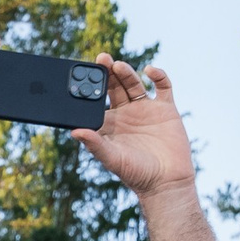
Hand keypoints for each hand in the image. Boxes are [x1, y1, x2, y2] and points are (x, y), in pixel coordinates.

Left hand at [70, 57, 195, 199]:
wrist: (166, 181)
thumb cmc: (136, 174)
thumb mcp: (112, 158)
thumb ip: (94, 144)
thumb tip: (73, 131)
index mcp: (109, 124)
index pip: (97, 100)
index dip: (91, 88)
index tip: (83, 75)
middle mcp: (126, 113)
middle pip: (114, 87)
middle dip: (107, 73)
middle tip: (101, 59)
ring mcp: (146, 109)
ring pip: (134, 84)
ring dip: (126, 73)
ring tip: (118, 66)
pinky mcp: (166, 109)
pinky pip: (163, 87)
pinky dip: (158, 76)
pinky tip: (150, 71)